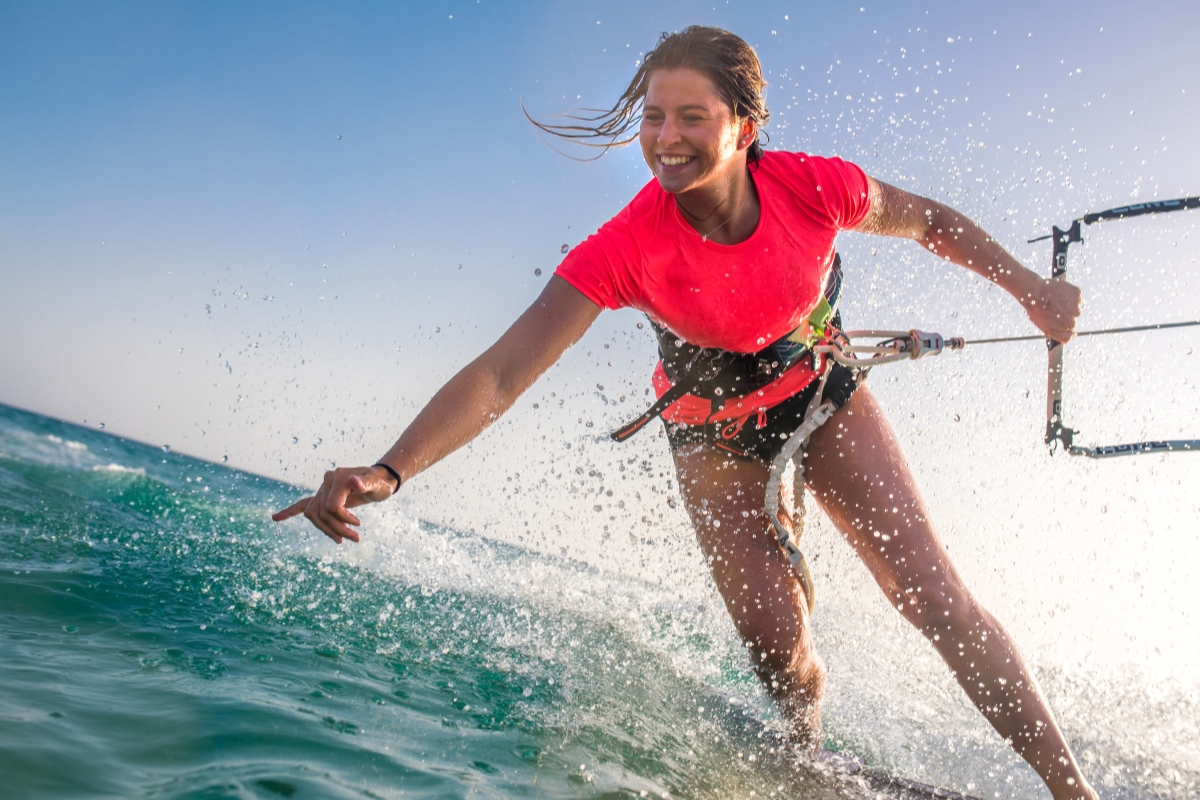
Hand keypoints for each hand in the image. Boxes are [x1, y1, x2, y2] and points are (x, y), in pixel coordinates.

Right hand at [271, 465, 397, 543]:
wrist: (378, 480)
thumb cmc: (380, 483)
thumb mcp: (378, 484)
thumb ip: (367, 482)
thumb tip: (353, 481)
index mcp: (338, 477)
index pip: (330, 506)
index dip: (341, 519)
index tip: (357, 524)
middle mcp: (327, 480)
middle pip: (321, 512)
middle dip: (336, 528)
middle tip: (355, 538)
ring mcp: (323, 487)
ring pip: (314, 514)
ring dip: (326, 529)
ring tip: (342, 539)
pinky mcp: (322, 495)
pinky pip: (303, 503)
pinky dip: (290, 511)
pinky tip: (276, 518)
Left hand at [1021, 276, 1081, 342]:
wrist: (1034, 291)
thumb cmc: (1036, 310)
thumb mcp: (1045, 328)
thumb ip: (1060, 335)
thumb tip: (1072, 335)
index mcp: (1066, 327)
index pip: (1069, 333)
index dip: (1061, 327)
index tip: (1056, 321)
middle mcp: (1074, 318)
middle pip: (1072, 320)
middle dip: (1064, 316)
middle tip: (1052, 310)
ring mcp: (1076, 306)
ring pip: (1075, 309)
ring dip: (1067, 306)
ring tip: (1054, 302)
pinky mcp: (1077, 294)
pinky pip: (1076, 297)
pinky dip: (1069, 296)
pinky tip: (1058, 294)